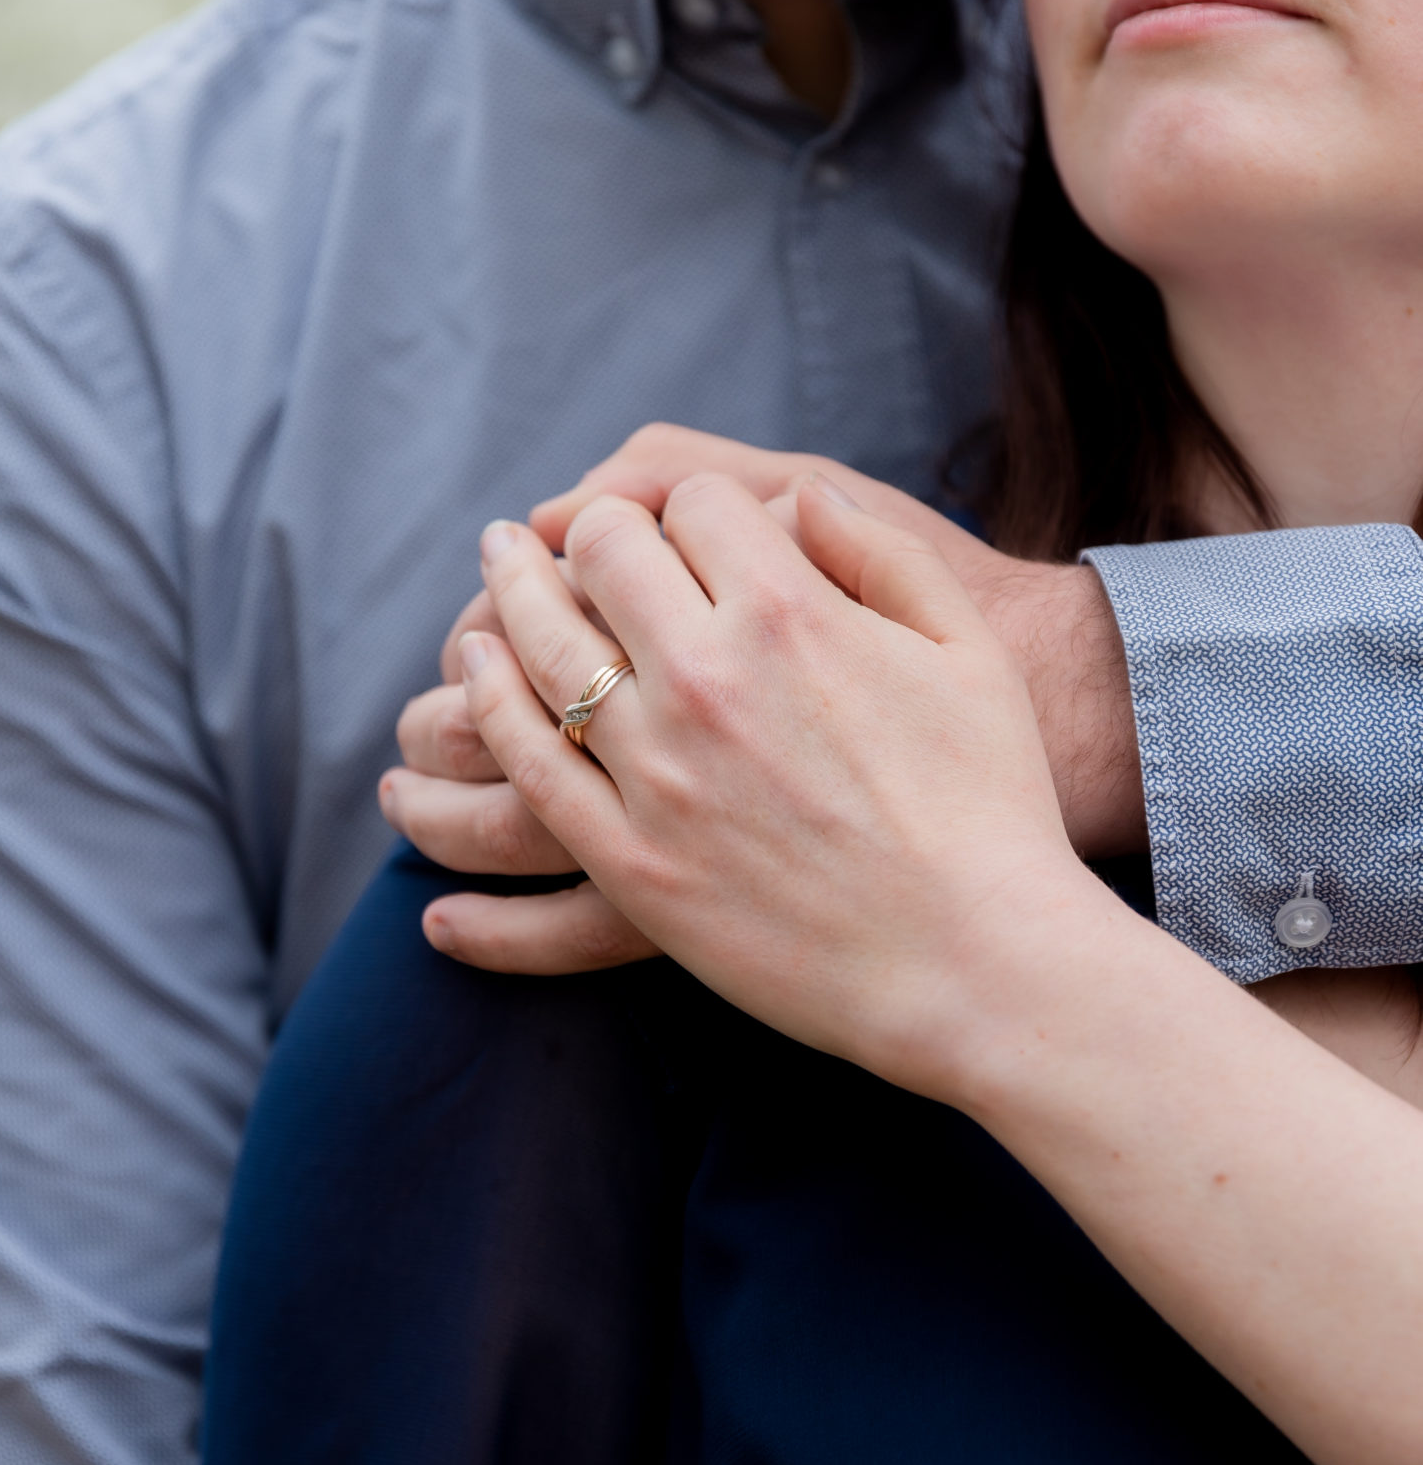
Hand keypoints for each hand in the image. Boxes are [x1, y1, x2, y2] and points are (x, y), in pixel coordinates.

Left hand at [394, 425, 1141, 971]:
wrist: (979, 963)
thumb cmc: (990, 805)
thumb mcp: (963, 648)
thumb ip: (877, 553)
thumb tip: (800, 501)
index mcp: (790, 612)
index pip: (692, 504)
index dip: (688, 507)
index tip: (688, 529)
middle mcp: (707, 679)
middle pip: (602, 555)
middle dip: (588, 532)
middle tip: (564, 533)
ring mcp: (657, 773)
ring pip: (539, 648)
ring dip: (508, 593)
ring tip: (495, 566)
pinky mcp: (630, 860)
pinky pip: (528, 764)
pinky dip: (489, 706)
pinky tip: (475, 674)